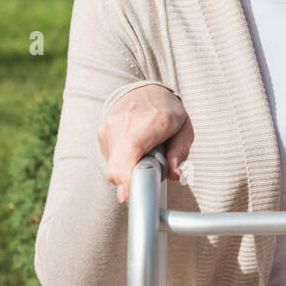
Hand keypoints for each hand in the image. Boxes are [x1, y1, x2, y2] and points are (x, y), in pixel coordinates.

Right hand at [97, 83, 193, 202]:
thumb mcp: (184, 129)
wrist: (143, 90)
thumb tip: (173, 175)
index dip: (126, 175)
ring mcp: (110, 126)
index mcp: (154, 119)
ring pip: (113, 167)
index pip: (132, 148)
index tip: (127, 195)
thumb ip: (180, 153)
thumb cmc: (168, 111)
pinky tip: (133, 149)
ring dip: (129, 169)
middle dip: (131, 181)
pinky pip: (110, 159)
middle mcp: (127, 122)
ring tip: (144, 153)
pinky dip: (122, 161)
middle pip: (117, 167)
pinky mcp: (101, 132)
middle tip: (148, 173)